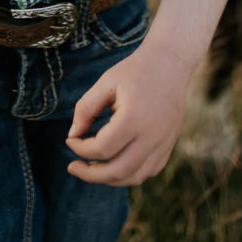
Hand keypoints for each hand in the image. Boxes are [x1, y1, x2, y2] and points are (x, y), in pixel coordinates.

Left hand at [65, 39, 192, 186]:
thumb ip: (86, 109)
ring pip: (134, 177)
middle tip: (73, 167)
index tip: (70, 140)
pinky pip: (148, 171)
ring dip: (109, 178)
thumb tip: (72, 135)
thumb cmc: (134, 71)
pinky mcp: (169, 146)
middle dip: (90, 175)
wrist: (170, 63)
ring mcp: (163, 144)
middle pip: (117, 171)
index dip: (81, 149)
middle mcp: (151, 137)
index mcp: (134, 118)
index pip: (101, 149)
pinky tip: (114, 164)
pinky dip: (128, 174)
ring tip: (91, 168)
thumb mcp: (105, 83)